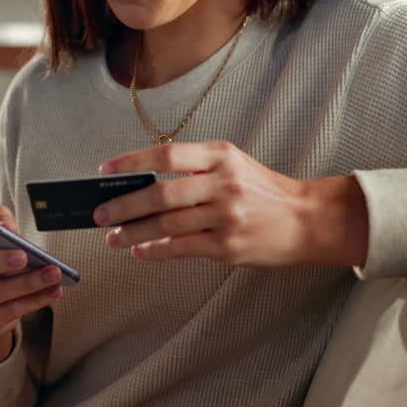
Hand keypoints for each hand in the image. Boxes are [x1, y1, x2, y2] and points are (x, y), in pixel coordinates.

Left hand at [95, 141, 367, 267]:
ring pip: (165, 224)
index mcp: (221, 156)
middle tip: (99, 213)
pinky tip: (139, 251)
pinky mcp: (227, 246)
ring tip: (113, 236)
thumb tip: (142, 182)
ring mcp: (225, 216)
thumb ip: (194, 169)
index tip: (105, 171)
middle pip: (160, 193)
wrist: (306, 220)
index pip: (166, 154)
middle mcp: (223, 183)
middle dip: (123, 205)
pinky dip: (154, 250)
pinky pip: (181, 247)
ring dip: (132, 232)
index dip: (131, 162)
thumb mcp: (233, 165)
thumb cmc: (264, 191)